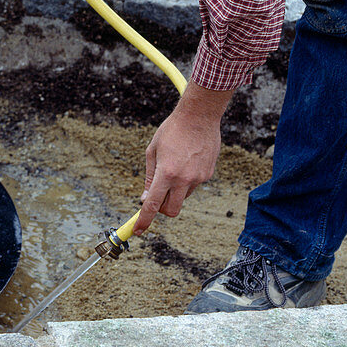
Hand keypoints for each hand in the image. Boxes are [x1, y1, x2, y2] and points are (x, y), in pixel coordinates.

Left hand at [134, 80, 233, 232]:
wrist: (199, 116)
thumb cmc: (172, 130)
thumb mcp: (153, 150)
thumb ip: (149, 176)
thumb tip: (146, 197)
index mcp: (166, 173)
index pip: (153, 204)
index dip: (144, 220)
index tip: (138, 230)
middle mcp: (184, 179)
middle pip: (172, 210)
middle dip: (162, 209)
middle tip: (156, 197)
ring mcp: (199, 178)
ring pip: (183, 197)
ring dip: (175, 191)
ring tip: (174, 166)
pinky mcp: (208, 174)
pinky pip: (194, 185)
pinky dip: (186, 181)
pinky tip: (186, 161)